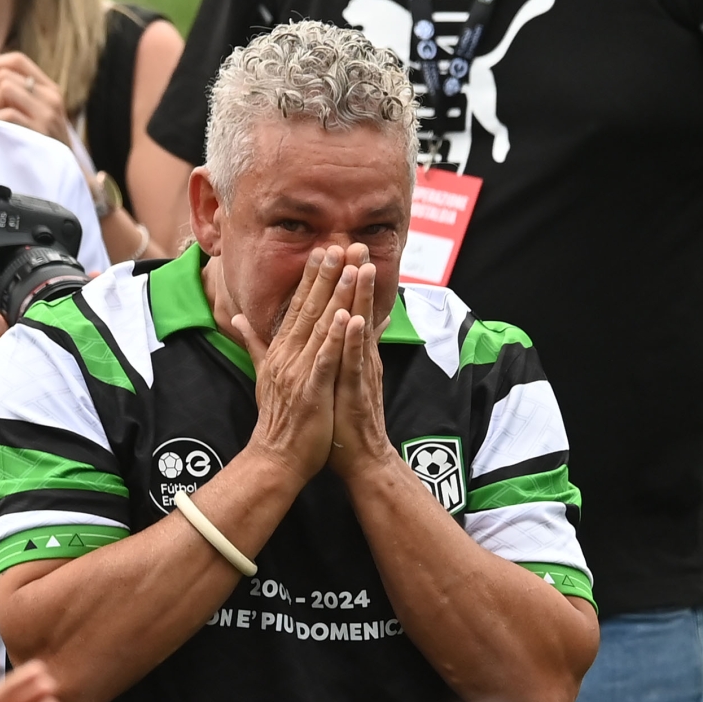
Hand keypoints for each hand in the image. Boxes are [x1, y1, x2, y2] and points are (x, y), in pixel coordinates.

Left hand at [0, 52, 73, 146]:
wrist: (66, 171)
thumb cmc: (42, 141)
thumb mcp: (40, 111)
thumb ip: (20, 92)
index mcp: (50, 88)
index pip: (18, 60)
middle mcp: (50, 97)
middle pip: (5, 76)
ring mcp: (46, 114)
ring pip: (4, 89)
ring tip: (0, 122)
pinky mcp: (38, 130)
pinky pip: (5, 114)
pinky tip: (3, 132)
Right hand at [224, 246, 354, 481]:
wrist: (275, 458)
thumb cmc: (278, 419)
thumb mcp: (264, 374)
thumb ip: (254, 343)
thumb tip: (236, 318)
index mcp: (281, 350)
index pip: (297, 306)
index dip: (312, 277)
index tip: (325, 248)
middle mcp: (288, 355)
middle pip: (309, 307)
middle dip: (326, 275)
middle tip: (340, 243)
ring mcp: (299, 371)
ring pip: (321, 326)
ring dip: (337, 295)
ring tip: (351, 268)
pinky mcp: (311, 390)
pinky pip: (325, 360)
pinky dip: (335, 338)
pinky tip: (347, 317)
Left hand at [326, 245, 399, 482]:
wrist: (360, 458)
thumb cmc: (345, 420)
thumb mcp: (342, 378)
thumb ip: (344, 349)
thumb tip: (348, 326)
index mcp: (352, 353)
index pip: (348, 310)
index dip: (343, 281)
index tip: (339, 248)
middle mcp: (361, 357)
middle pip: (360, 310)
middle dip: (358, 277)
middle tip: (358, 243)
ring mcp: (362, 372)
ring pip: (362, 330)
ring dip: (363, 299)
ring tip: (362, 268)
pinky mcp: (360, 390)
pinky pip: (358, 362)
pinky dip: (357, 341)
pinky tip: (356, 320)